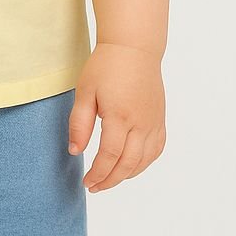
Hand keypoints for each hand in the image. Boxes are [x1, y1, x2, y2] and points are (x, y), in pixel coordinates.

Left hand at [67, 42, 166, 191]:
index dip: (98, 174)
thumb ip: (79, 124)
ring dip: (127, 175)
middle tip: (95, 187)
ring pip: (145, 160)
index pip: (110, 156)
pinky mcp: (160, 119)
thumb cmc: (106, 66)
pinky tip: (131, 166)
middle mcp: (141, 122)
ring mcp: (154, 122)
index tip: (87, 182)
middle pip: (128, 164)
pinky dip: (144, 163)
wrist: (134, 48)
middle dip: (110, 180)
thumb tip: (75, 151)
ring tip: (109, 179)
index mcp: (120, 116)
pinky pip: (156, 149)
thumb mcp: (85, 92)